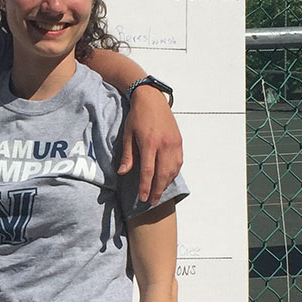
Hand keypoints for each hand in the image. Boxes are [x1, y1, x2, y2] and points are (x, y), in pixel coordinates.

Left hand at [118, 87, 182, 204]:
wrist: (152, 98)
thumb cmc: (137, 116)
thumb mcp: (128, 135)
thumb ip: (128, 155)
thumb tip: (122, 173)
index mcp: (149, 143)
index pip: (148, 171)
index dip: (145, 187)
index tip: (142, 198)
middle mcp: (164, 144)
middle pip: (162, 174)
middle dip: (157, 190)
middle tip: (152, 202)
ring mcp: (174, 143)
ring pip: (172, 170)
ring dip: (165, 183)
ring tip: (158, 193)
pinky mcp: (179, 141)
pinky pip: (178, 162)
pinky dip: (173, 173)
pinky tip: (167, 179)